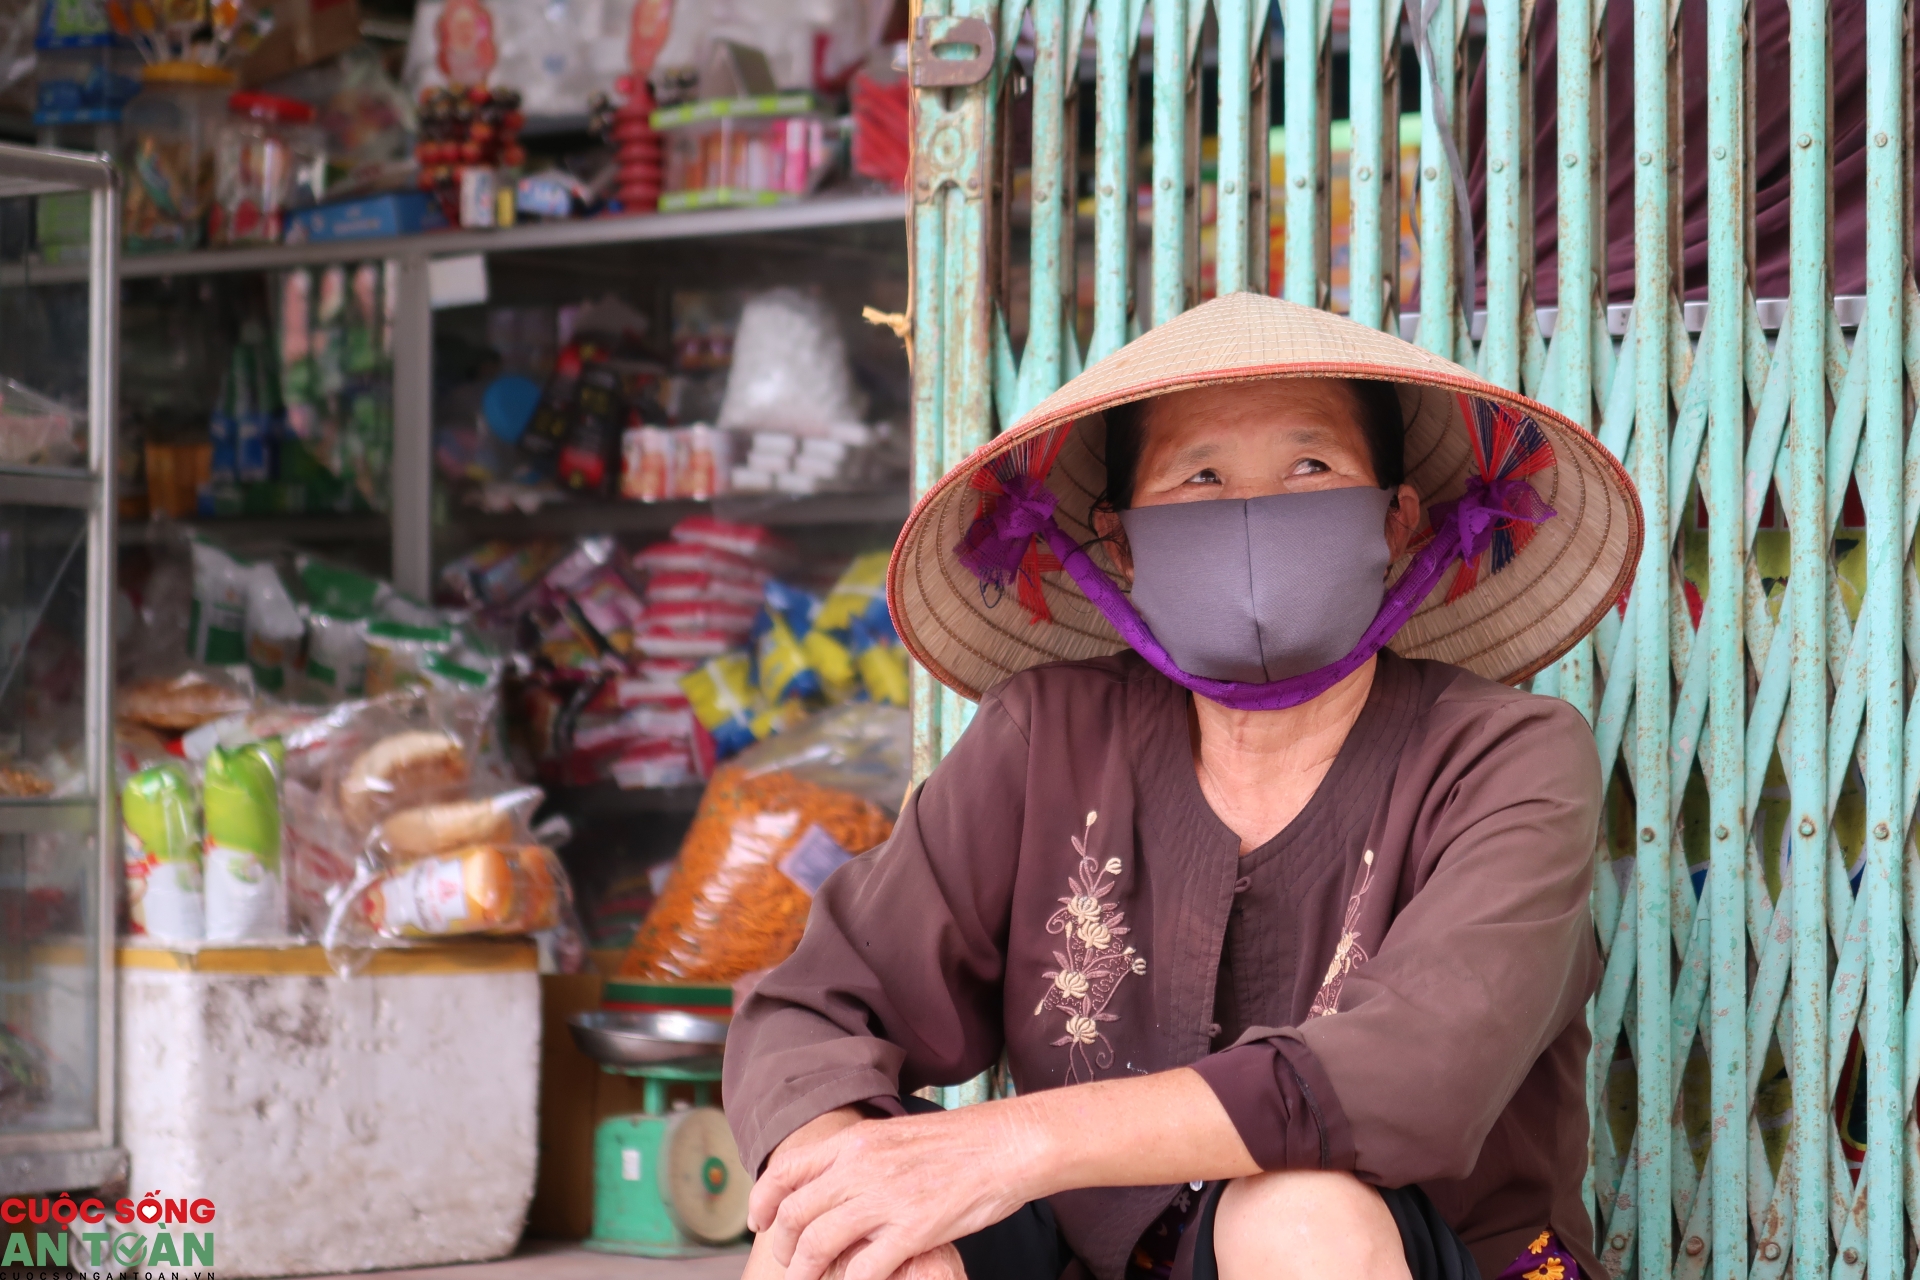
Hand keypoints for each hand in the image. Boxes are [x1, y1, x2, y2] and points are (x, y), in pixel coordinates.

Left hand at [748, 1103, 1036, 1279]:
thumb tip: (834, 1179)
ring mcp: (884, 1198)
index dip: (762, 1202)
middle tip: (787, 1263)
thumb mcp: (898, 1135)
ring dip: (804, 1272)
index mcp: (855, 1141)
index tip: (759, 1223)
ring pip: (817, 1245)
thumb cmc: (960, 1141)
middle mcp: (860, 1166)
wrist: (1007, 1144)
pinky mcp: (912, 1230)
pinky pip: (862, 1269)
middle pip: (795, 1215)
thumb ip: (862, 1157)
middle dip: (782, 1246)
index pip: (786, 1172)